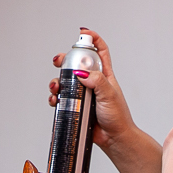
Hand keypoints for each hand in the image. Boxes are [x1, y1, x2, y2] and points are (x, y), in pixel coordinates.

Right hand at [48, 29, 137, 151]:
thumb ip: (96, 81)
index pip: (99, 51)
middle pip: (77, 64)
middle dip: (65, 60)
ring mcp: (84, 94)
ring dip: (57, 81)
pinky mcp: (76, 106)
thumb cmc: (118, 117)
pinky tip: (55, 100)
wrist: (114, 139)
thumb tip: (81, 72)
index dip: (92, 39)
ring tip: (56, 87)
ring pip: (66, 81)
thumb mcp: (109, 94)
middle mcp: (93, 82)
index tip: (82, 33)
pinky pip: (63, 98)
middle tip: (58, 61)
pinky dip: (56, 97)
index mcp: (105, 75)